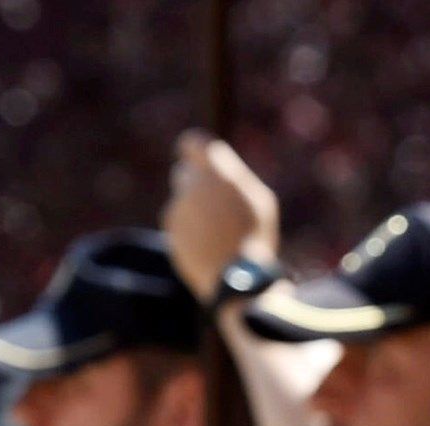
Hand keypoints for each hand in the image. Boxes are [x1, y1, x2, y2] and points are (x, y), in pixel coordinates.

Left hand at [165, 132, 281, 301]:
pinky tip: (209, 246)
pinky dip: (190, 231)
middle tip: (216, 203)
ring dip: (195, 210)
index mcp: (215, 172)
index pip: (192, 143)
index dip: (195, 151)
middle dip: (196, 184)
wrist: (236, 278)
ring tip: (219, 233)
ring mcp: (176, 208)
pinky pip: (179, 223)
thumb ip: (234, 176)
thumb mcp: (260, 200)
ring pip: (182, 201)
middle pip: (184, 172)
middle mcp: (190, 185)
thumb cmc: (254, 236)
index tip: (199, 159)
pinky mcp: (170, 230)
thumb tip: (214, 164)